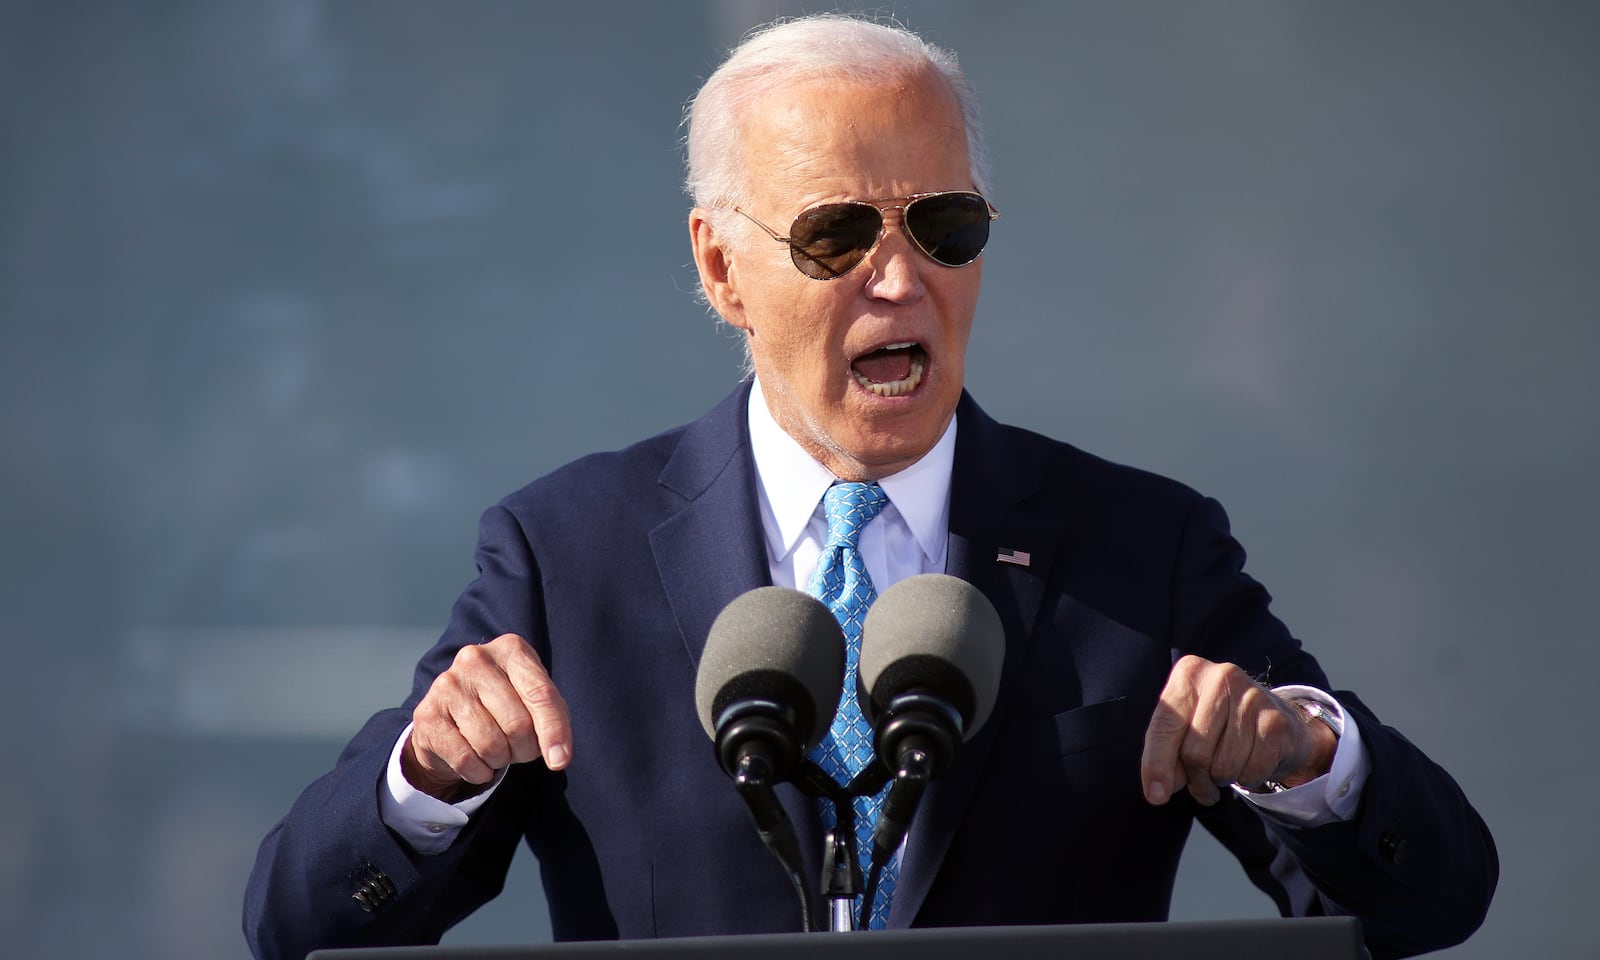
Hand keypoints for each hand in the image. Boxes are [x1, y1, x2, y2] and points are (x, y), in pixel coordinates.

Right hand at [401, 633, 572, 801]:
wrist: (451, 719)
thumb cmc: (504, 707)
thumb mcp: (534, 703)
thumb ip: (553, 721)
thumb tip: (558, 757)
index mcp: (510, 649)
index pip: (541, 694)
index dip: (554, 731)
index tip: (560, 761)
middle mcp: (476, 659)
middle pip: (518, 724)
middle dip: (524, 749)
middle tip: (518, 748)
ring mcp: (448, 683)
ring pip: (491, 745)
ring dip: (500, 761)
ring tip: (496, 750)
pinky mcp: (427, 713)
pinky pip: (465, 759)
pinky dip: (479, 771)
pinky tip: (477, 762)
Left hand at [1140, 655, 1335, 805]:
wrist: (1276, 717)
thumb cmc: (1218, 724)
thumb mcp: (1184, 729)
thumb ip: (1166, 755)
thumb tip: (1157, 791)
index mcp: (1189, 674)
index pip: (1165, 726)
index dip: (1157, 764)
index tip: (1155, 796)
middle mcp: (1220, 677)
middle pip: (1194, 752)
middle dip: (1196, 779)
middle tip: (1202, 783)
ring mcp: (1252, 697)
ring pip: (1224, 766)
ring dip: (1222, 780)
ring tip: (1226, 768)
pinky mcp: (1276, 721)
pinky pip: (1252, 771)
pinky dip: (1248, 778)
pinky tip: (1250, 762)